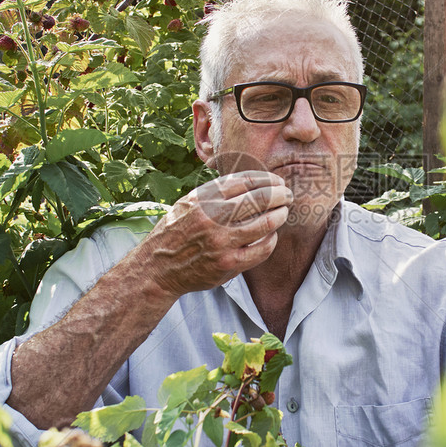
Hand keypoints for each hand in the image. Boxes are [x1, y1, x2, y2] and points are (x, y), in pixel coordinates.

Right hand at [140, 171, 292, 296]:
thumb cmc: (176, 231)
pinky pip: (261, 250)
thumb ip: (215, 192)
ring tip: (284, 212)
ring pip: (265, 224)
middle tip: (288, 194)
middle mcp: (212, 218)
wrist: (157, 267)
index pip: (246, 181)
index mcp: (203, 198)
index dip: (268, 179)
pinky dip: (271, 240)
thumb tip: (250, 180)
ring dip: (280, 215)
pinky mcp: (228, 264)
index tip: (278, 181)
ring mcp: (221, 242)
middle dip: (280, 194)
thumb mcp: (189, 202)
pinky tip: (271, 235)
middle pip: (260, 199)